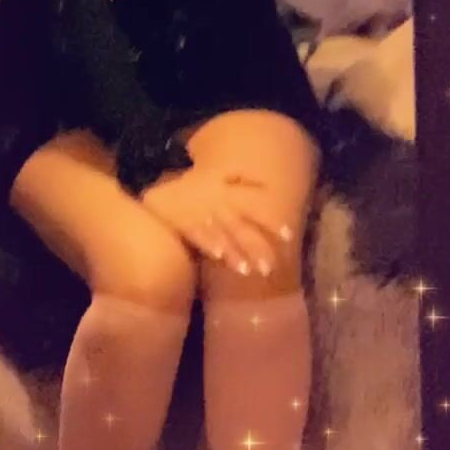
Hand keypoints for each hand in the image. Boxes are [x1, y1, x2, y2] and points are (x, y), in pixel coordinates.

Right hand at [140, 163, 290, 276]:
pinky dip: (209, 243)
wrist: (161, 196)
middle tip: (270, 268)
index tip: (288, 236)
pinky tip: (219, 256)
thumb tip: (265, 181)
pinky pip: (199, 235)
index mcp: (228, 196)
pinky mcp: (185, 225)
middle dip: (255, 248)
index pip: (255, 208)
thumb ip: (239, 178)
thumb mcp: (216, 178)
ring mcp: (202, 216)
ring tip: (249, 271)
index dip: (271, 221)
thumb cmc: (192, 189)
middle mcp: (219, 207)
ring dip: (235, 253)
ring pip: (222, 236)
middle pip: (241, 229)